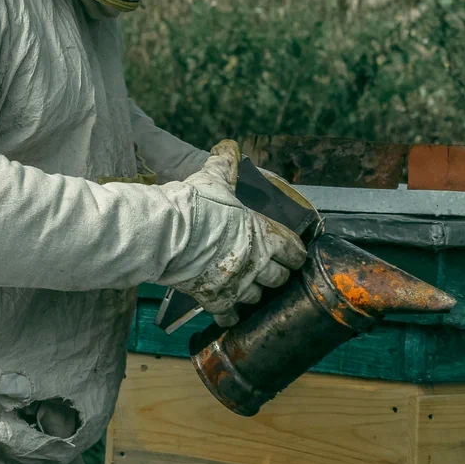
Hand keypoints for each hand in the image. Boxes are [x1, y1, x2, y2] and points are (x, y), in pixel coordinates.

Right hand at [161, 140, 306, 325]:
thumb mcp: (214, 177)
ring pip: (258, 298)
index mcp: (264, 235)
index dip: (294, 254)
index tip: (291, 256)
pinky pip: (231, 317)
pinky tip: (228, 313)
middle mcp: (257, 263)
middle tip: (268, 271)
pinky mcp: (218, 300)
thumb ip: (226, 163)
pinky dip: (230, 317)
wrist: (170, 233)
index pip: (294, 251)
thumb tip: (229, 146)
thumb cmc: (197, 205)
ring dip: (254, 294)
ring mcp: (238, 285)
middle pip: (280, 279)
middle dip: (276, 276)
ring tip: (246, 288)